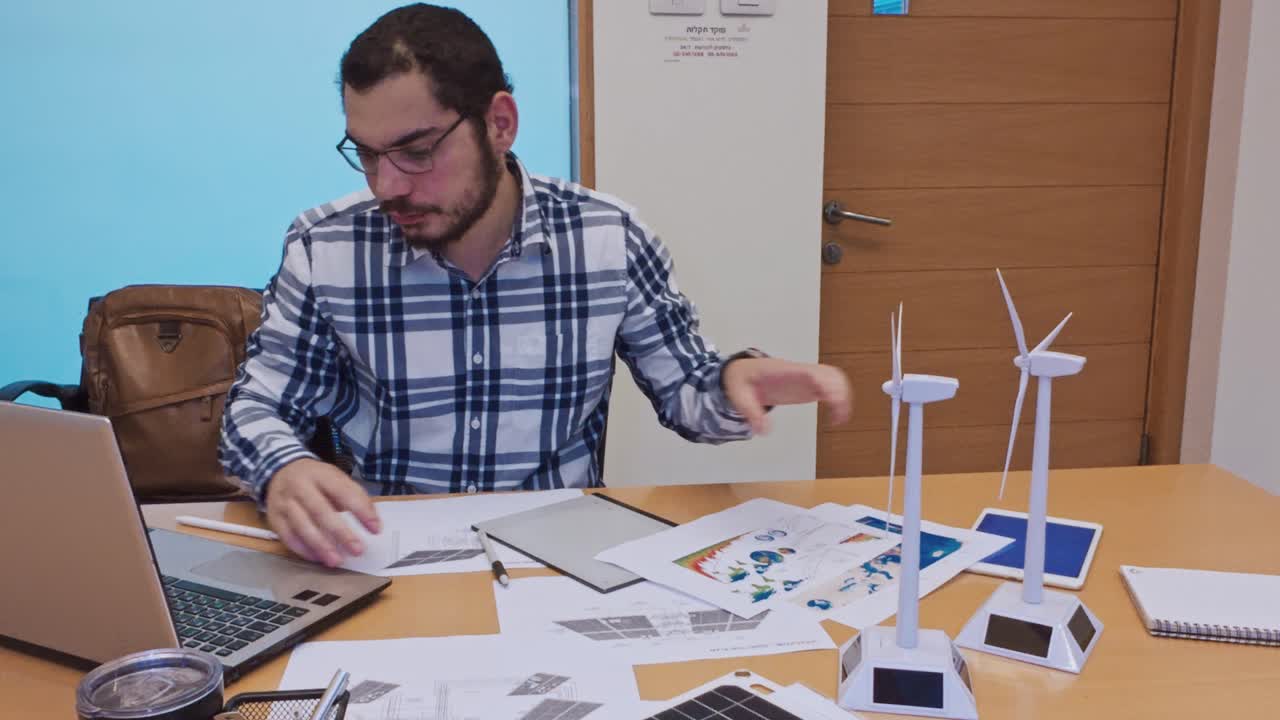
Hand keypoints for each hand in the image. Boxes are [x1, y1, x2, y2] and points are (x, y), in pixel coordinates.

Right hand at [265, 458, 381, 566]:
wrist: (280, 471)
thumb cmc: (316, 479)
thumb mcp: (335, 478)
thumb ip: (353, 496)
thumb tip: (372, 522)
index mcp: (321, 474)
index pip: (343, 491)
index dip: (361, 510)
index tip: (376, 529)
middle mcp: (300, 487)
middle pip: (320, 511)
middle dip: (341, 533)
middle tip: (357, 550)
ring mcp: (284, 502)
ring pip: (302, 526)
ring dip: (321, 546)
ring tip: (337, 561)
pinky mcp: (274, 518)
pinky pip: (288, 537)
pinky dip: (303, 549)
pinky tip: (317, 558)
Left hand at [722, 358, 851, 434]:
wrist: (742, 372)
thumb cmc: (742, 380)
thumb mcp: (740, 397)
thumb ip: (751, 413)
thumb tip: (763, 431)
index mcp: (783, 372)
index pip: (808, 372)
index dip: (823, 381)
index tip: (831, 397)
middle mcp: (799, 372)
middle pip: (829, 373)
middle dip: (840, 392)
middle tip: (838, 416)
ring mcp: (805, 378)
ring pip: (834, 378)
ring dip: (843, 395)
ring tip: (839, 419)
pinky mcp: (808, 385)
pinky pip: (831, 386)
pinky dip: (839, 399)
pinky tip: (835, 417)